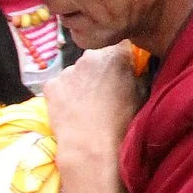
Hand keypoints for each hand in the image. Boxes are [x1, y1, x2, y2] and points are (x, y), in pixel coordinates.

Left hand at [46, 45, 142, 192]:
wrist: (91, 146)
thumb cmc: (123, 122)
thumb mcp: (141, 94)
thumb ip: (136, 75)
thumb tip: (133, 70)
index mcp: (116, 55)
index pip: (121, 46)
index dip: (123, 58)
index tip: (124, 71)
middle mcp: (90, 56)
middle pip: (97, 57)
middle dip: (101, 69)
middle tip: (105, 90)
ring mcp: (67, 70)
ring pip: (77, 72)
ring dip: (82, 81)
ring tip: (87, 104)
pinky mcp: (51, 84)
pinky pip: (61, 84)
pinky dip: (66, 93)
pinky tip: (72, 109)